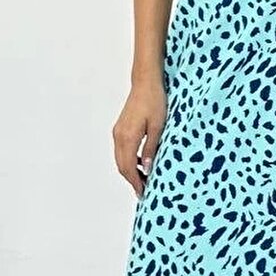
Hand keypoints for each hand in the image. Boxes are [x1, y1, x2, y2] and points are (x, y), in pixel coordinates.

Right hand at [113, 78, 167, 195]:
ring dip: (129, 171)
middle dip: (132, 180)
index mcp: (128, 137)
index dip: (135, 182)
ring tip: (143, 180)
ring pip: (120, 159)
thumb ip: (151, 149)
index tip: (143, 193)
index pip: (128, 167)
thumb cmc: (155, 102)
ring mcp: (118, 132)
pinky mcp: (120, 128)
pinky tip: (139, 164)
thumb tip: (146, 169)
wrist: (145, 83)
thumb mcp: (158, 127)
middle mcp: (119, 136)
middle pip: (121, 165)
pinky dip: (128, 161)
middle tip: (144, 191)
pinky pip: (121, 150)